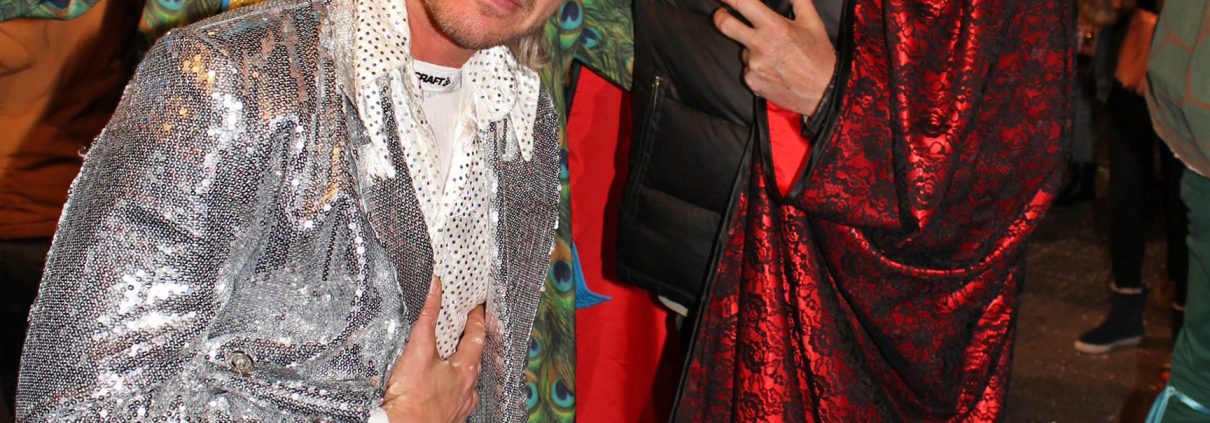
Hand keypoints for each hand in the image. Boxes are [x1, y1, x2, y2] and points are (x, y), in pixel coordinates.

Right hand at [382, 277, 486, 421]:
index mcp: (466, 370)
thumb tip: (435, 290)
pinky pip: (455, 398)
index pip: (477, 336)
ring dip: (461, 367)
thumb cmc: (412, 400)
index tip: (477, 306)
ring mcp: (460, 405)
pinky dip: (450, 387)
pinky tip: (440, 388)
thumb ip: (427, 317)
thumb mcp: (418, 350)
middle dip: (470, 342)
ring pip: (466, 381)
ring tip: (451, 358)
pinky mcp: (449, 417)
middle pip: (474, 359)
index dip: (477, 318)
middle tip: (465, 327)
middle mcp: (468, 389)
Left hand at [714, 0, 835, 115]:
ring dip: (752, 48)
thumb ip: (799, 0)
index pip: (743, 3)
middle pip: (725, 25)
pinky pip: (748, 68)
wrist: (823, 92)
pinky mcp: (752, 82)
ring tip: (775, 55)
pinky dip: (757, 67)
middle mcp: (760, 46)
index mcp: (775, 27)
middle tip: (723, 14)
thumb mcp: (813, 22)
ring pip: (743, 49)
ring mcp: (754, 65)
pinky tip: (774, 70)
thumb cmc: (819, 56)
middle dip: (720, 16)